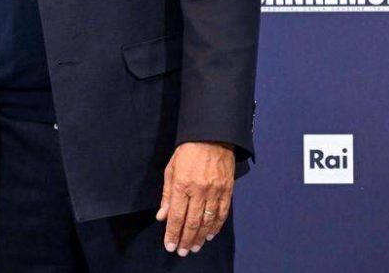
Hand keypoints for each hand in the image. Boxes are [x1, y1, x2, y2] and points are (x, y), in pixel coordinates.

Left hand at [155, 141, 234, 255]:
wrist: (212, 137)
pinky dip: (216, 226)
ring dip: (200, 237)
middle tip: (182, 252)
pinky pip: (222, 213)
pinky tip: (209, 234)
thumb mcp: (171, 169)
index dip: (173, 233)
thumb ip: (167, 195)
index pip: (176, 215)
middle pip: (192, 222)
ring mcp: (215, 191)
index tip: (170, 246)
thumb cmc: (187, 151)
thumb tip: (162, 216)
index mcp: (182, 184)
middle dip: (186, 239)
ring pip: (207, 221)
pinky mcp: (227, 191)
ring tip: (194, 247)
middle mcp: (199, 190)